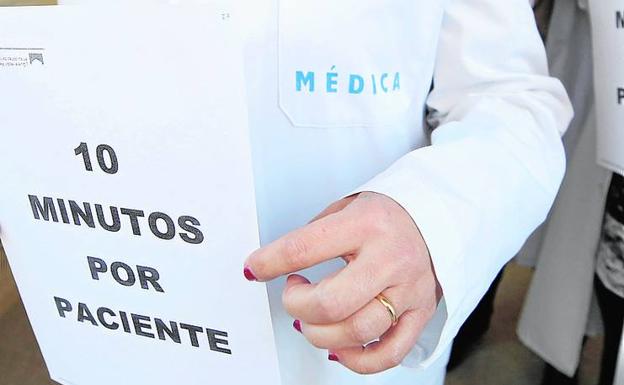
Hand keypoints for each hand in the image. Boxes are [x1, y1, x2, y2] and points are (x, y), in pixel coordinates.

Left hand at [243, 192, 441, 373]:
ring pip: (356, 332)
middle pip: (330, 303)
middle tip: (292, 293)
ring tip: (312, 317)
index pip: (304, 248)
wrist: (437, 217)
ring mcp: (408, 289)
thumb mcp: (346, 207)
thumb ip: (313, 236)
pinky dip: (355, 360)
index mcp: (366, 224)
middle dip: (296, 305)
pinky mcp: (420, 313)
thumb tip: (272, 264)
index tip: (255, 268)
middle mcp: (390, 257)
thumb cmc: (386, 214)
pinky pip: (388, 353)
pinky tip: (338, 347)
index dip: (270, 262)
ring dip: (319, 333)